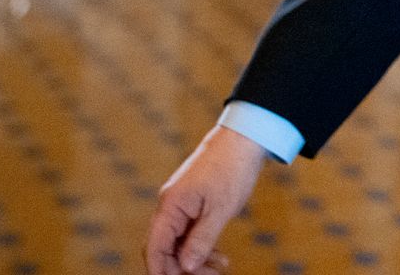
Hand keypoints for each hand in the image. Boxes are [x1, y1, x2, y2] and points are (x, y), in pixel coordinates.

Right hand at [146, 125, 268, 274]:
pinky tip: (218, 256)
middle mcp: (170, 205)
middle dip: (181, 267)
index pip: (154, 247)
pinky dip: (201, 245)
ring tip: (220, 268)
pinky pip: (189, 232)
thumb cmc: (232, 168)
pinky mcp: (193, 203)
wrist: (244, 138)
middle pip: (164, 248)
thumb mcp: (220, 209)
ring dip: (195, 259)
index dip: (161, 270)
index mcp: (170, 205)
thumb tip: (186, 267)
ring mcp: (181, 204)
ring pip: (178, 241)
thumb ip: (202, 240)